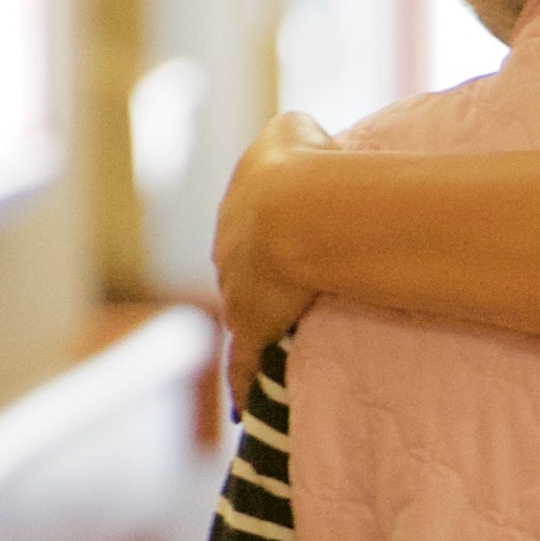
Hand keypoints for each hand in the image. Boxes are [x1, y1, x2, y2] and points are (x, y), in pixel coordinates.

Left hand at [215, 109, 337, 399]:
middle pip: (240, 270)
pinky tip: (240, 411)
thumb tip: (310, 141)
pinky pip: (244, 366)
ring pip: (240, 315)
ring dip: (254, 326)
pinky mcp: (251, 330)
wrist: (297, 211)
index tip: (285, 242)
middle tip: (284, 290)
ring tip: (272, 339)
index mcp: (240, 205)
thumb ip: (297, 134)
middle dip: (257, 279)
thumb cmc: (305, 166)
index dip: (269, 233)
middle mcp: (228, 251)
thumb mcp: (296, 129)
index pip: (249, 224)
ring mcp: (236, 293)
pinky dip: (242, 387)